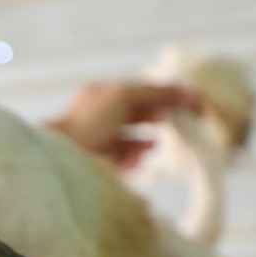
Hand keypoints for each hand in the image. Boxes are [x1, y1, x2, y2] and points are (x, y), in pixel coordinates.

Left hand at [49, 82, 204, 169]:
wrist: (59, 162)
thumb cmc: (87, 124)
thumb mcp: (124, 98)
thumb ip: (155, 92)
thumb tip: (184, 91)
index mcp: (102, 95)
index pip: (143, 91)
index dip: (171, 95)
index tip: (197, 103)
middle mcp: (99, 116)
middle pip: (140, 115)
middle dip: (160, 118)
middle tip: (183, 123)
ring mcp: (98, 141)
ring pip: (134, 141)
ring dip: (145, 144)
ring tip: (149, 146)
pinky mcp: (99, 164)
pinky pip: (124, 160)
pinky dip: (133, 158)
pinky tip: (134, 160)